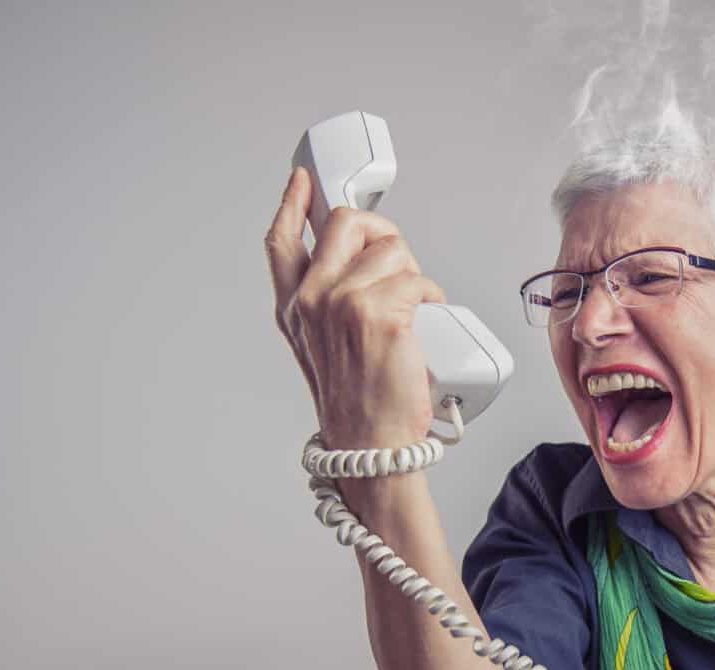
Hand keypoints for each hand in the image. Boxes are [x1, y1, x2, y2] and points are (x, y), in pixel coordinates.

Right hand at [263, 166, 445, 447]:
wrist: (371, 444)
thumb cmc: (357, 401)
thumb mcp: (323, 347)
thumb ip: (327, 303)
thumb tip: (361, 265)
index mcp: (294, 307)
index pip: (283, 241)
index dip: (293, 204)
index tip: (302, 181)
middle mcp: (311, 300)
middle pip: (347, 224)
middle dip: (383, 234)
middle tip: (398, 266)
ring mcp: (342, 304)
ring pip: (392, 250)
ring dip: (414, 274)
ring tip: (412, 310)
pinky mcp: (380, 315)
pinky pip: (418, 279)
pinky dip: (431, 296)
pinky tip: (423, 323)